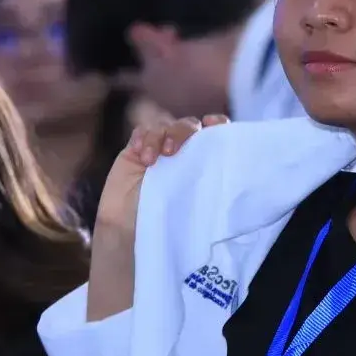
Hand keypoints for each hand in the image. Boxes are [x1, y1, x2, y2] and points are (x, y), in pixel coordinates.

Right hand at [90, 114, 226, 238]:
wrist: (130, 232)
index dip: (217, 123)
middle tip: (171, 152)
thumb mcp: (194, 201)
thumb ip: (207, 181)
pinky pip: (142, 132)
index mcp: (204, 162)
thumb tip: (225, 171)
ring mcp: (160, 149)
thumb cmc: (168, 223)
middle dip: (182, 132)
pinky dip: (142, 138)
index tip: (214, 123)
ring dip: (159, 137)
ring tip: (150, 160)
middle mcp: (184, 152)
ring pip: (164, 126)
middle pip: (189, 126)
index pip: (215, 133)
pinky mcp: (136, 150)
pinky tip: (140, 154)